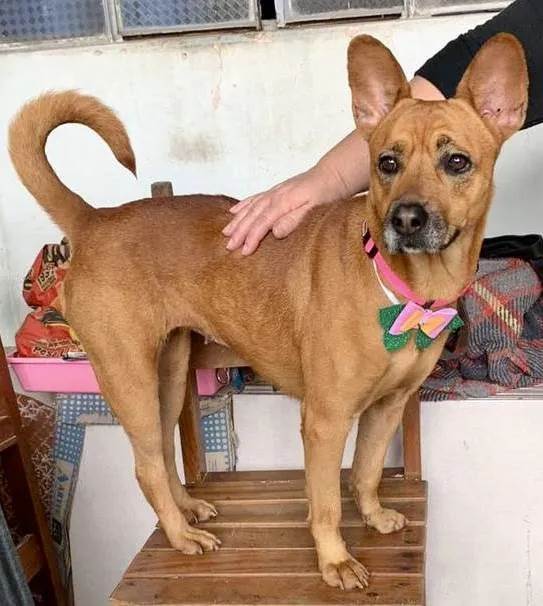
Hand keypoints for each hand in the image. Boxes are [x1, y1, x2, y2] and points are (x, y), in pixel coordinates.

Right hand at [223, 166, 339, 254]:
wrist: (334, 174)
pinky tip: (234, 211)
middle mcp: (275, 195)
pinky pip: (255, 198)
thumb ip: (294, 220)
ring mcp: (274, 192)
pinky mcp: (277, 190)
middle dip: (239, 231)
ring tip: (226, 233)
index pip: (263, 223)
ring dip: (238, 220)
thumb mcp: (315, 209)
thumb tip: (275, 232)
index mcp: (284, 202)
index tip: (244, 251)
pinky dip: (243, 205)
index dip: (252, 237)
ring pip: (251, 207)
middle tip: (229, 247)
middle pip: (253, 215)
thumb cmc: (328, 193)